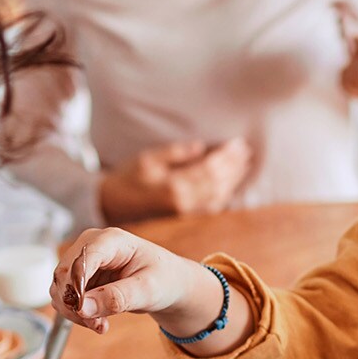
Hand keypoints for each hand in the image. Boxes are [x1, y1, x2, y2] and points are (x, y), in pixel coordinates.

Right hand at [48, 227, 214, 336]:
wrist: (167, 283)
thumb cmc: (163, 279)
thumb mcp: (147, 290)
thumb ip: (116, 298)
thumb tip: (82, 307)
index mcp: (111, 240)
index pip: (81, 260)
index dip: (75, 286)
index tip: (82, 311)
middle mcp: (91, 245)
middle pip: (64, 275)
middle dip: (75, 305)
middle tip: (96, 325)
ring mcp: (83, 259)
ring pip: (61, 288)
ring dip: (75, 312)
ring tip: (101, 325)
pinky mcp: (79, 275)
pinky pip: (66, 297)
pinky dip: (77, 313)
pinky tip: (98, 320)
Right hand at [98, 139, 253, 223]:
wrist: (111, 204)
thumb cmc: (126, 177)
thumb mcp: (147, 159)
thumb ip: (175, 153)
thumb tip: (201, 147)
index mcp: (174, 186)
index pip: (209, 169)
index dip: (226, 155)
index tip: (238, 142)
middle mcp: (183, 201)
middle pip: (218, 182)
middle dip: (234, 166)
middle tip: (246, 151)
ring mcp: (184, 211)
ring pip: (218, 196)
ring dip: (233, 180)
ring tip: (244, 164)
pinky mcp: (183, 215)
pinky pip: (210, 207)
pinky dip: (223, 195)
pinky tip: (230, 184)